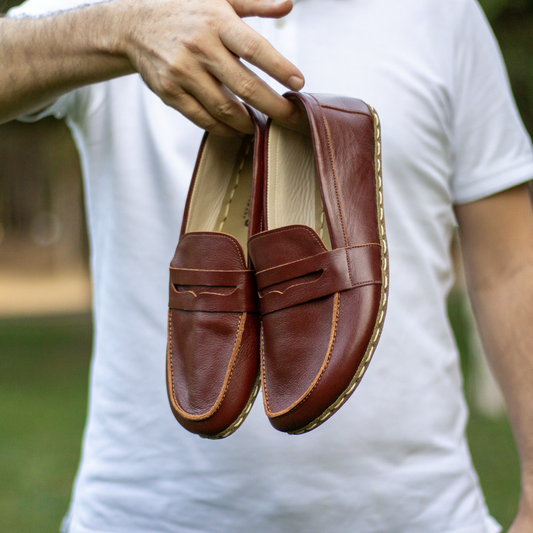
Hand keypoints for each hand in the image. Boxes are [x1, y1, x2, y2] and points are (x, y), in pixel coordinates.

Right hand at [119, 0, 303, 134]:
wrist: (135, 26)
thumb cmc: (185, 12)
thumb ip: (254, 4)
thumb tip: (288, 5)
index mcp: (216, 21)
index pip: (255, 48)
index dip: (279, 68)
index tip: (299, 84)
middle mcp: (200, 46)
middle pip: (245, 86)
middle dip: (273, 106)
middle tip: (291, 118)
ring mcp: (183, 72)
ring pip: (224, 108)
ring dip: (248, 122)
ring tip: (262, 125)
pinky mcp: (170, 92)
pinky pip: (202, 118)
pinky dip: (223, 128)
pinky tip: (237, 128)